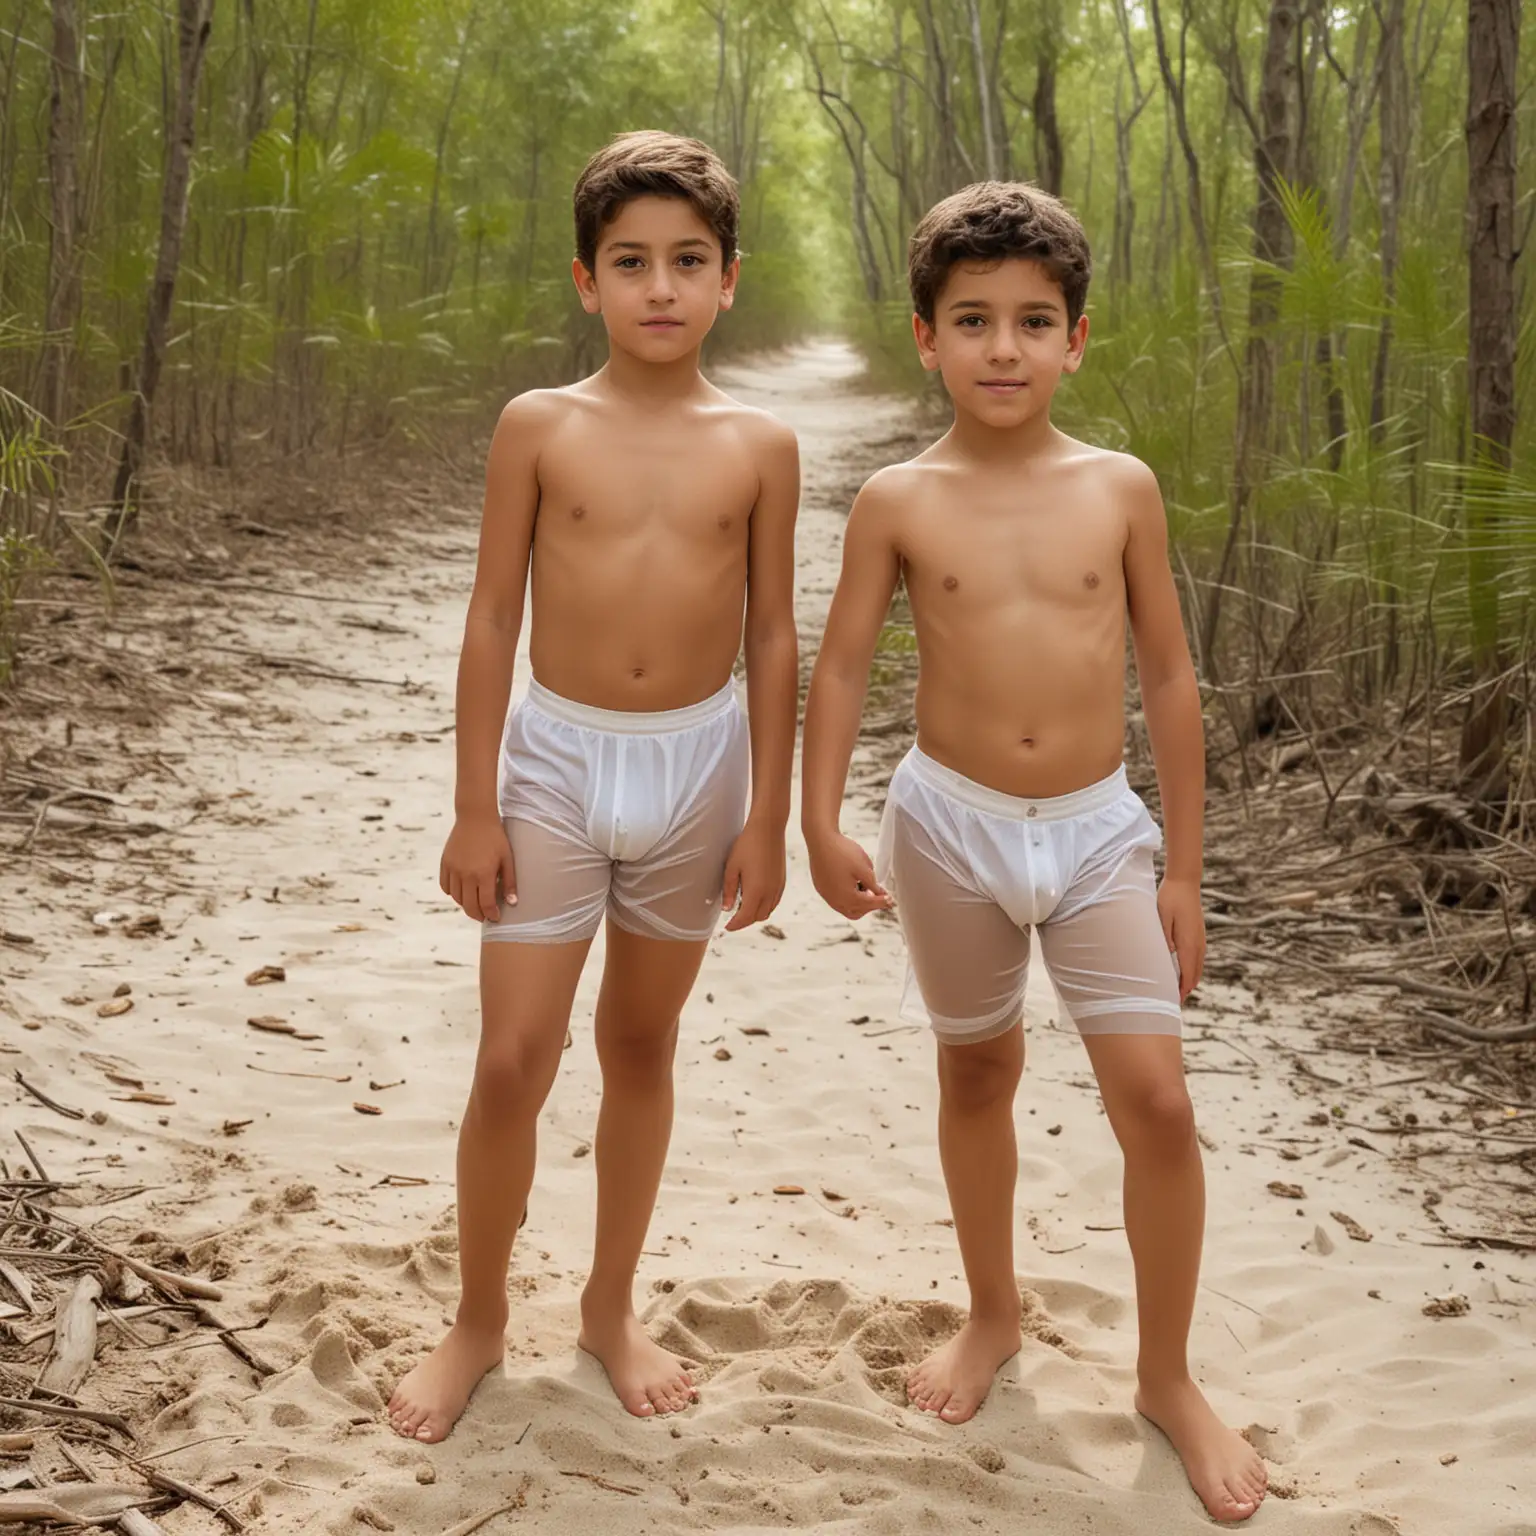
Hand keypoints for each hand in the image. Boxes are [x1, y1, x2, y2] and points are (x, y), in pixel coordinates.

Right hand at [441, 811, 515, 921]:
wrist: (475, 817)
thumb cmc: (495, 837)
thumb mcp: (507, 858)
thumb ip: (510, 882)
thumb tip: (512, 903)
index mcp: (483, 873)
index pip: (486, 904)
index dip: (491, 914)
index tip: (495, 918)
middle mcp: (466, 874)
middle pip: (469, 905)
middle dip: (478, 915)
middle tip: (485, 917)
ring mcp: (453, 869)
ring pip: (456, 898)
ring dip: (466, 905)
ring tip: (475, 904)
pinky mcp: (445, 863)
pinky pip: (446, 887)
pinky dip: (453, 893)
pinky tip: (462, 892)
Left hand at [721, 819, 785, 931]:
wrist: (768, 828)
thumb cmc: (747, 845)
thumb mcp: (732, 867)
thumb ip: (729, 890)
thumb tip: (727, 909)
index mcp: (756, 891)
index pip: (745, 918)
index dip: (735, 925)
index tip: (726, 927)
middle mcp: (770, 893)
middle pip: (757, 917)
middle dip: (744, 921)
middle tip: (732, 917)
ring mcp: (778, 887)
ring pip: (767, 911)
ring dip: (755, 914)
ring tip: (742, 908)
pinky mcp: (782, 881)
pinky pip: (774, 902)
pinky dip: (765, 906)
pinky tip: (755, 899)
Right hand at [806, 828, 893, 919]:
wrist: (820, 839)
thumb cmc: (843, 852)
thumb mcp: (864, 868)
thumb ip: (874, 885)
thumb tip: (880, 894)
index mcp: (847, 897)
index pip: (869, 904)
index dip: (882, 902)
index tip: (891, 899)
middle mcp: (834, 900)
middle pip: (856, 912)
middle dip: (869, 906)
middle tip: (878, 895)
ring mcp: (825, 895)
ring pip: (845, 907)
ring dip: (857, 902)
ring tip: (865, 887)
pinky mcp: (820, 888)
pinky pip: (835, 899)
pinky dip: (846, 896)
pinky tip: (852, 883)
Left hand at [1157, 875, 1204, 1000]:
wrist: (1185, 882)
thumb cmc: (1169, 899)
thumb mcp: (1161, 918)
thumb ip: (1164, 938)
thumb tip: (1167, 957)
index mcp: (1188, 943)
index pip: (1187, 975)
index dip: (1181, 990)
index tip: (1174, 1002)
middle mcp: (1198, 944)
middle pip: (1195, 975)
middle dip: (1185, 989)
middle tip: (1173, 1002)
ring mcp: (1201, 939)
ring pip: (1198, 967)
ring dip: (1189, 980)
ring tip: (1178, 991)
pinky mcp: (1199, 934)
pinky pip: (1198, 958)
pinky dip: (1192, 969)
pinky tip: (1183, 971)